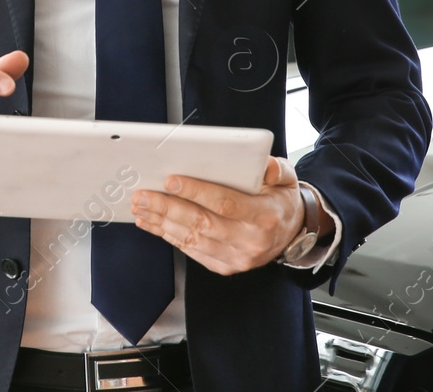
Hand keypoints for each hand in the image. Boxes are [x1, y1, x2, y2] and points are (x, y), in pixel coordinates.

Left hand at [129, 155, 305, 274]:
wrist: (291, 233)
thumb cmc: (281, 200)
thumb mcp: (287, 178)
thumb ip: (276, 168)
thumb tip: (263, 166)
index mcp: (264, 216)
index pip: (225, 203)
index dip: (196, 192)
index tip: (170, 180)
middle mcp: (250, 241)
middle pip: (201, 223)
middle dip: (167, 208)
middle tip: (142, 195)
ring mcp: (237, 258)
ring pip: (192, 240)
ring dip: (162, 223)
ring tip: (141, 208)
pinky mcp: (225, 267)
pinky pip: (192, 252)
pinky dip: (170, 237)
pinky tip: (154, 224)